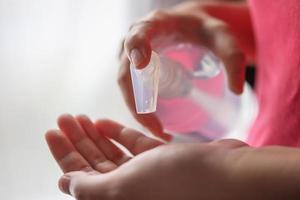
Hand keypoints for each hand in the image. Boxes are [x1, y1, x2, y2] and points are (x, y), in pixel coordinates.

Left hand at [45, 114, 250, 199]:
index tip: (51, 131)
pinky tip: (103, 122)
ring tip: (79, 117)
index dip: (63, 155)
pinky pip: (133, 147)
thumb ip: (91, 189)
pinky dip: (117, 134)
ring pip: (112, 153)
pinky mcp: (162, 160)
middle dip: (77, 140)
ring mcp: (147, 175)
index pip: (79, 177)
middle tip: (64, 118)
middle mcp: (130, 190)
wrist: (227, 177)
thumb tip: (65, 183)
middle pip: (94, 163)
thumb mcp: (124, 188)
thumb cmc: (177, 182)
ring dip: (94, 135)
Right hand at [118, 2, 250, 139]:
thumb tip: (236, 89)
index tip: (142, 65)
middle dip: (137, 103)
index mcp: (155, 24)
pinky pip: (131, 90)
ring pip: (126, 87)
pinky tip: (154, 123)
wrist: (189, 27)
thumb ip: (233, 55)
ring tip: (159, 132)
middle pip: (126, 73)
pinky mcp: (135, 69)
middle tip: (158, 128)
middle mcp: (137, 40)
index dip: (136, 49)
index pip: (138, 35)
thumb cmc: (203, 28)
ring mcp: (132, 56)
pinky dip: (140, 108)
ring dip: (138, 111)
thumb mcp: (221, 35)